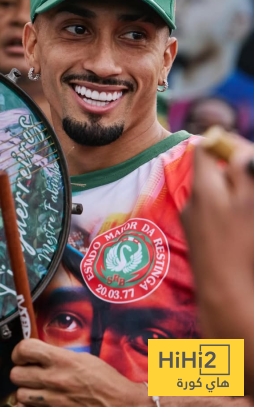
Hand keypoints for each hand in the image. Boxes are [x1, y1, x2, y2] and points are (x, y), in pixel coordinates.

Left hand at [10, 339, 147, 406]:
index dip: (19, 351)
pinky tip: (38, 403)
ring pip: (20, 395)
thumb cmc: (106, 381)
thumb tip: (41, 354)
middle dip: (20, 372)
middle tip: (28, 371)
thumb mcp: (83, 358)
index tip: (23, 354)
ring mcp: (53, 400)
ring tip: (35, 389)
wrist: (121, 405)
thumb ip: (59, 356)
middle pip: (16, 374)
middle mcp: (55, 379)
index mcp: (62, 360)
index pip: (25, 349)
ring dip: (25, 392)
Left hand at [181, 137, 253, 335]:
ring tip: (248, 204)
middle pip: (209, 171)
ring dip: (232, 191)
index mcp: (203, 186)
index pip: (204, 148)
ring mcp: (192, 220)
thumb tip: (240, 151)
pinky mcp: (197, 238)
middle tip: (249, 177)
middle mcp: (192, 200)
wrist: (224, 295)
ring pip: (212, 193)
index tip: (243, 153)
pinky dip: (226, 210)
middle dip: (232, 170)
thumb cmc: (240, 246)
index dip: (224, 144)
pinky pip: (211, 213)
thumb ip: (244, 172)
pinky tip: (242, 225)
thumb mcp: (250, 203)